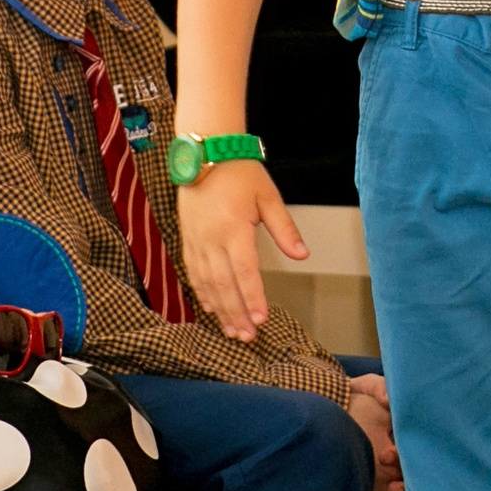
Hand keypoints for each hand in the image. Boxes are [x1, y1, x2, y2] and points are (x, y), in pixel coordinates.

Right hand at [176, 160, 305, 341]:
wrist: (204, 153)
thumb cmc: (239, 172)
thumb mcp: (268, 197)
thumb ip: (284, 229)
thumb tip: (302, 255)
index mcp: (233, 228)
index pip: (244, 271)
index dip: (253, 297)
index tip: (261, 319)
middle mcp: (211, 239)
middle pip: (224, 284)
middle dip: (236, 313)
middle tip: (248, 337)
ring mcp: (196, 241)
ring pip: (207, 283)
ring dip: (220, 309)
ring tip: (232, 330)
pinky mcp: (187, 240)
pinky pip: (193, 273)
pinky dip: (202, 293)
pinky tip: (211, 308)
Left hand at [346, 374, 407, 490]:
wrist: (324, 416)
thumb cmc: (350, 401)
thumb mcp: (367, 387)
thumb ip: (380, 387)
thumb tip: (389, 400)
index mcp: (402, 444)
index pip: (413, 459)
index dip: (404, 460)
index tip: (386, 454)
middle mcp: (397, 468)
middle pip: (412, 490)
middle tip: (390, 488)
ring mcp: (385, 487)